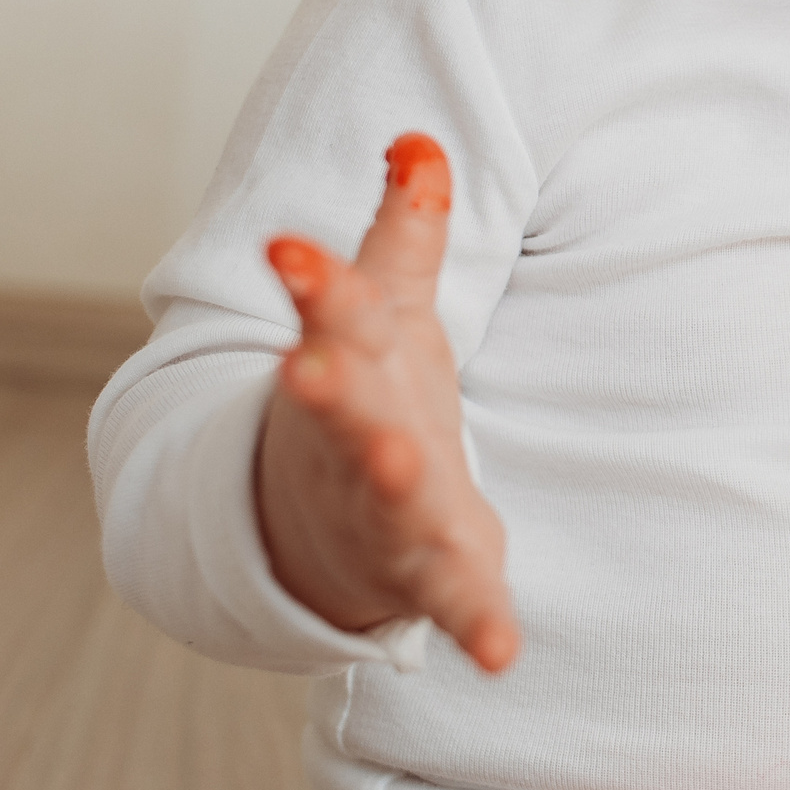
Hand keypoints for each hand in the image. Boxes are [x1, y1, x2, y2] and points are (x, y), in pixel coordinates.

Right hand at [254, 133, 519, 672]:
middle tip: (305, 365)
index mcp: (348, 363)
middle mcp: (353, 436)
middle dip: (328, 388)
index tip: (287, 250)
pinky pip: (453, 601)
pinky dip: (476, 623)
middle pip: (341, 408)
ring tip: (399, 460)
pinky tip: (502, 651)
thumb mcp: (388, 309)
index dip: (314, 281)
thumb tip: (422, 137)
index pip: (330, 312)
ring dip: (390, 479)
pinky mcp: (427, 570)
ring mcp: (382, 508)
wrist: (318, 528)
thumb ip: (407, 228)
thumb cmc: (366, 394)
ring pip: (386, 496)